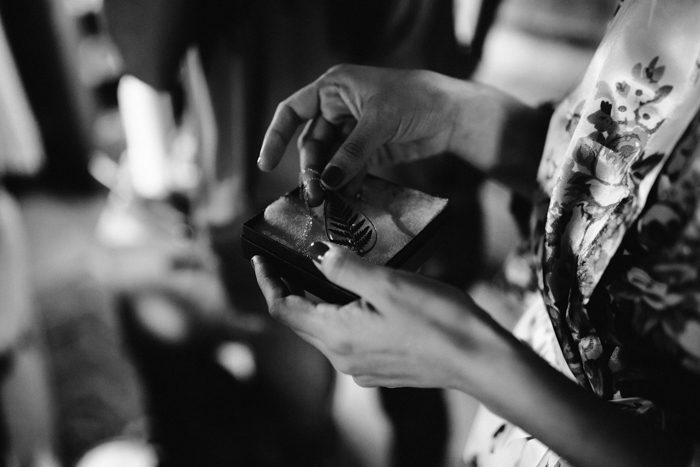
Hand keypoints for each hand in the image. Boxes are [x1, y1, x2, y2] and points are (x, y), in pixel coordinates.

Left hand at [251, 242, 505, 390]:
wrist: (479, 360)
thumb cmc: (438, 320)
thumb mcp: (388, 284)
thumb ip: (344, 268)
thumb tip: (317, 254)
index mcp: (337, 336)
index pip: (284, 309)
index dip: (268, 282)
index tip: (260, 259)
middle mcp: (343, 358)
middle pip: (301, 321)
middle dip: (290, 289)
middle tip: (288, 258)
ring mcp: (361, 367)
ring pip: (324, 330)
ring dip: (316, 301)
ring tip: (322, 270)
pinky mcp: (380, 368)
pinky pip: (346, 339)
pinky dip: (340, 314)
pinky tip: (358, 296)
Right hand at [258, 65, 478, 205]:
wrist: (453, 114)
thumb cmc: (417, 99)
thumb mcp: (379, 122)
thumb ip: (351, 153)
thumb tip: (327, 181)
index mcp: (334, 88)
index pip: (293, 111)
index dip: (276, 136)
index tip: (266, 163)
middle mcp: (339, 108)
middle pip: (312, 142)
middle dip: (311, 169)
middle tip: (314, 195)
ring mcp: (353, 130)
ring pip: (329, 159)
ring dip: (328, 180)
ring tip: (328, 201)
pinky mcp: (368, 149)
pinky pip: (347, 168)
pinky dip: (346, 182)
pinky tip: (347, 196)